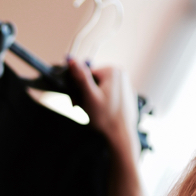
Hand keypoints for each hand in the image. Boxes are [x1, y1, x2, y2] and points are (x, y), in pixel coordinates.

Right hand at [67, 58, 145, 195]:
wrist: (121, 137)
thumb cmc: (106, 119)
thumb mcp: (89, 97)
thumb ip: (80, 77)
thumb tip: (70, 59)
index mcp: (113, 71)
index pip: (86, 74)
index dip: (78, 88)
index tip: (78, 101)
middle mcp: (121, 74)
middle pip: (92, 81)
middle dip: (85, 94)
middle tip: (85, 109)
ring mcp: (124, 85)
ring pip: (98, 89)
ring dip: (91, 100)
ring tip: (94, 113)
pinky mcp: (125, 96)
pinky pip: (107, 95)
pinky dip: (101, 104)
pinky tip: (102, 115)